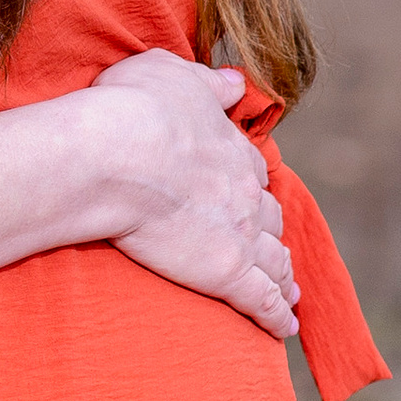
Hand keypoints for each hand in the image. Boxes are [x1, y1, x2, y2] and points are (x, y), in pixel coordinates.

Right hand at [91, 52, 297, 338]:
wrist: (113, 155)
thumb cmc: (132, 108)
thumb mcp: (171, 74)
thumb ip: (209, 81)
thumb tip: (237, 81)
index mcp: (231, 149)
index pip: (252, 170)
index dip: (251, 183)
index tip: (249, 193)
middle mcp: (245, 192)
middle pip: (268, 217)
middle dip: (269, 230)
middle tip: (269, 244)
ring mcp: (240, 235)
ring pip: (274, 260)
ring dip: (283, 275)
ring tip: (288, 290)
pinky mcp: (226, 273)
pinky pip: (261, 300)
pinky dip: (276, 314)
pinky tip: (283, 326)